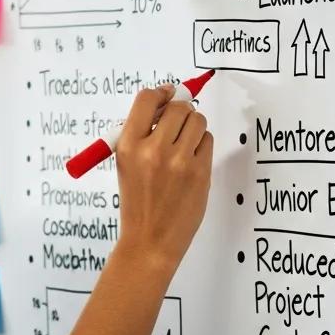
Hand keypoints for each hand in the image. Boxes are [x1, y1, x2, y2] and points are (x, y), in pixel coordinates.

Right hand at [114, 85, 213, 273]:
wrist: (149, 241)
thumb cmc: (138, 203)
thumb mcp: (126, 165)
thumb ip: (143, 134)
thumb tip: (168, 100)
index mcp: (128, 146)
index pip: (147, 99)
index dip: (161, 93)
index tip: (168, 94)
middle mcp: (152, 150)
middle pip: (178, 107)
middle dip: (181, 111)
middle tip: (178, 125)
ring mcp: (178, 162)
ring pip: (198, 121)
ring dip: (194, 127)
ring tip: (185, 146)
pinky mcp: (199, 173)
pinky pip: (208, 141)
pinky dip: (202, 146)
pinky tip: (192, 162)